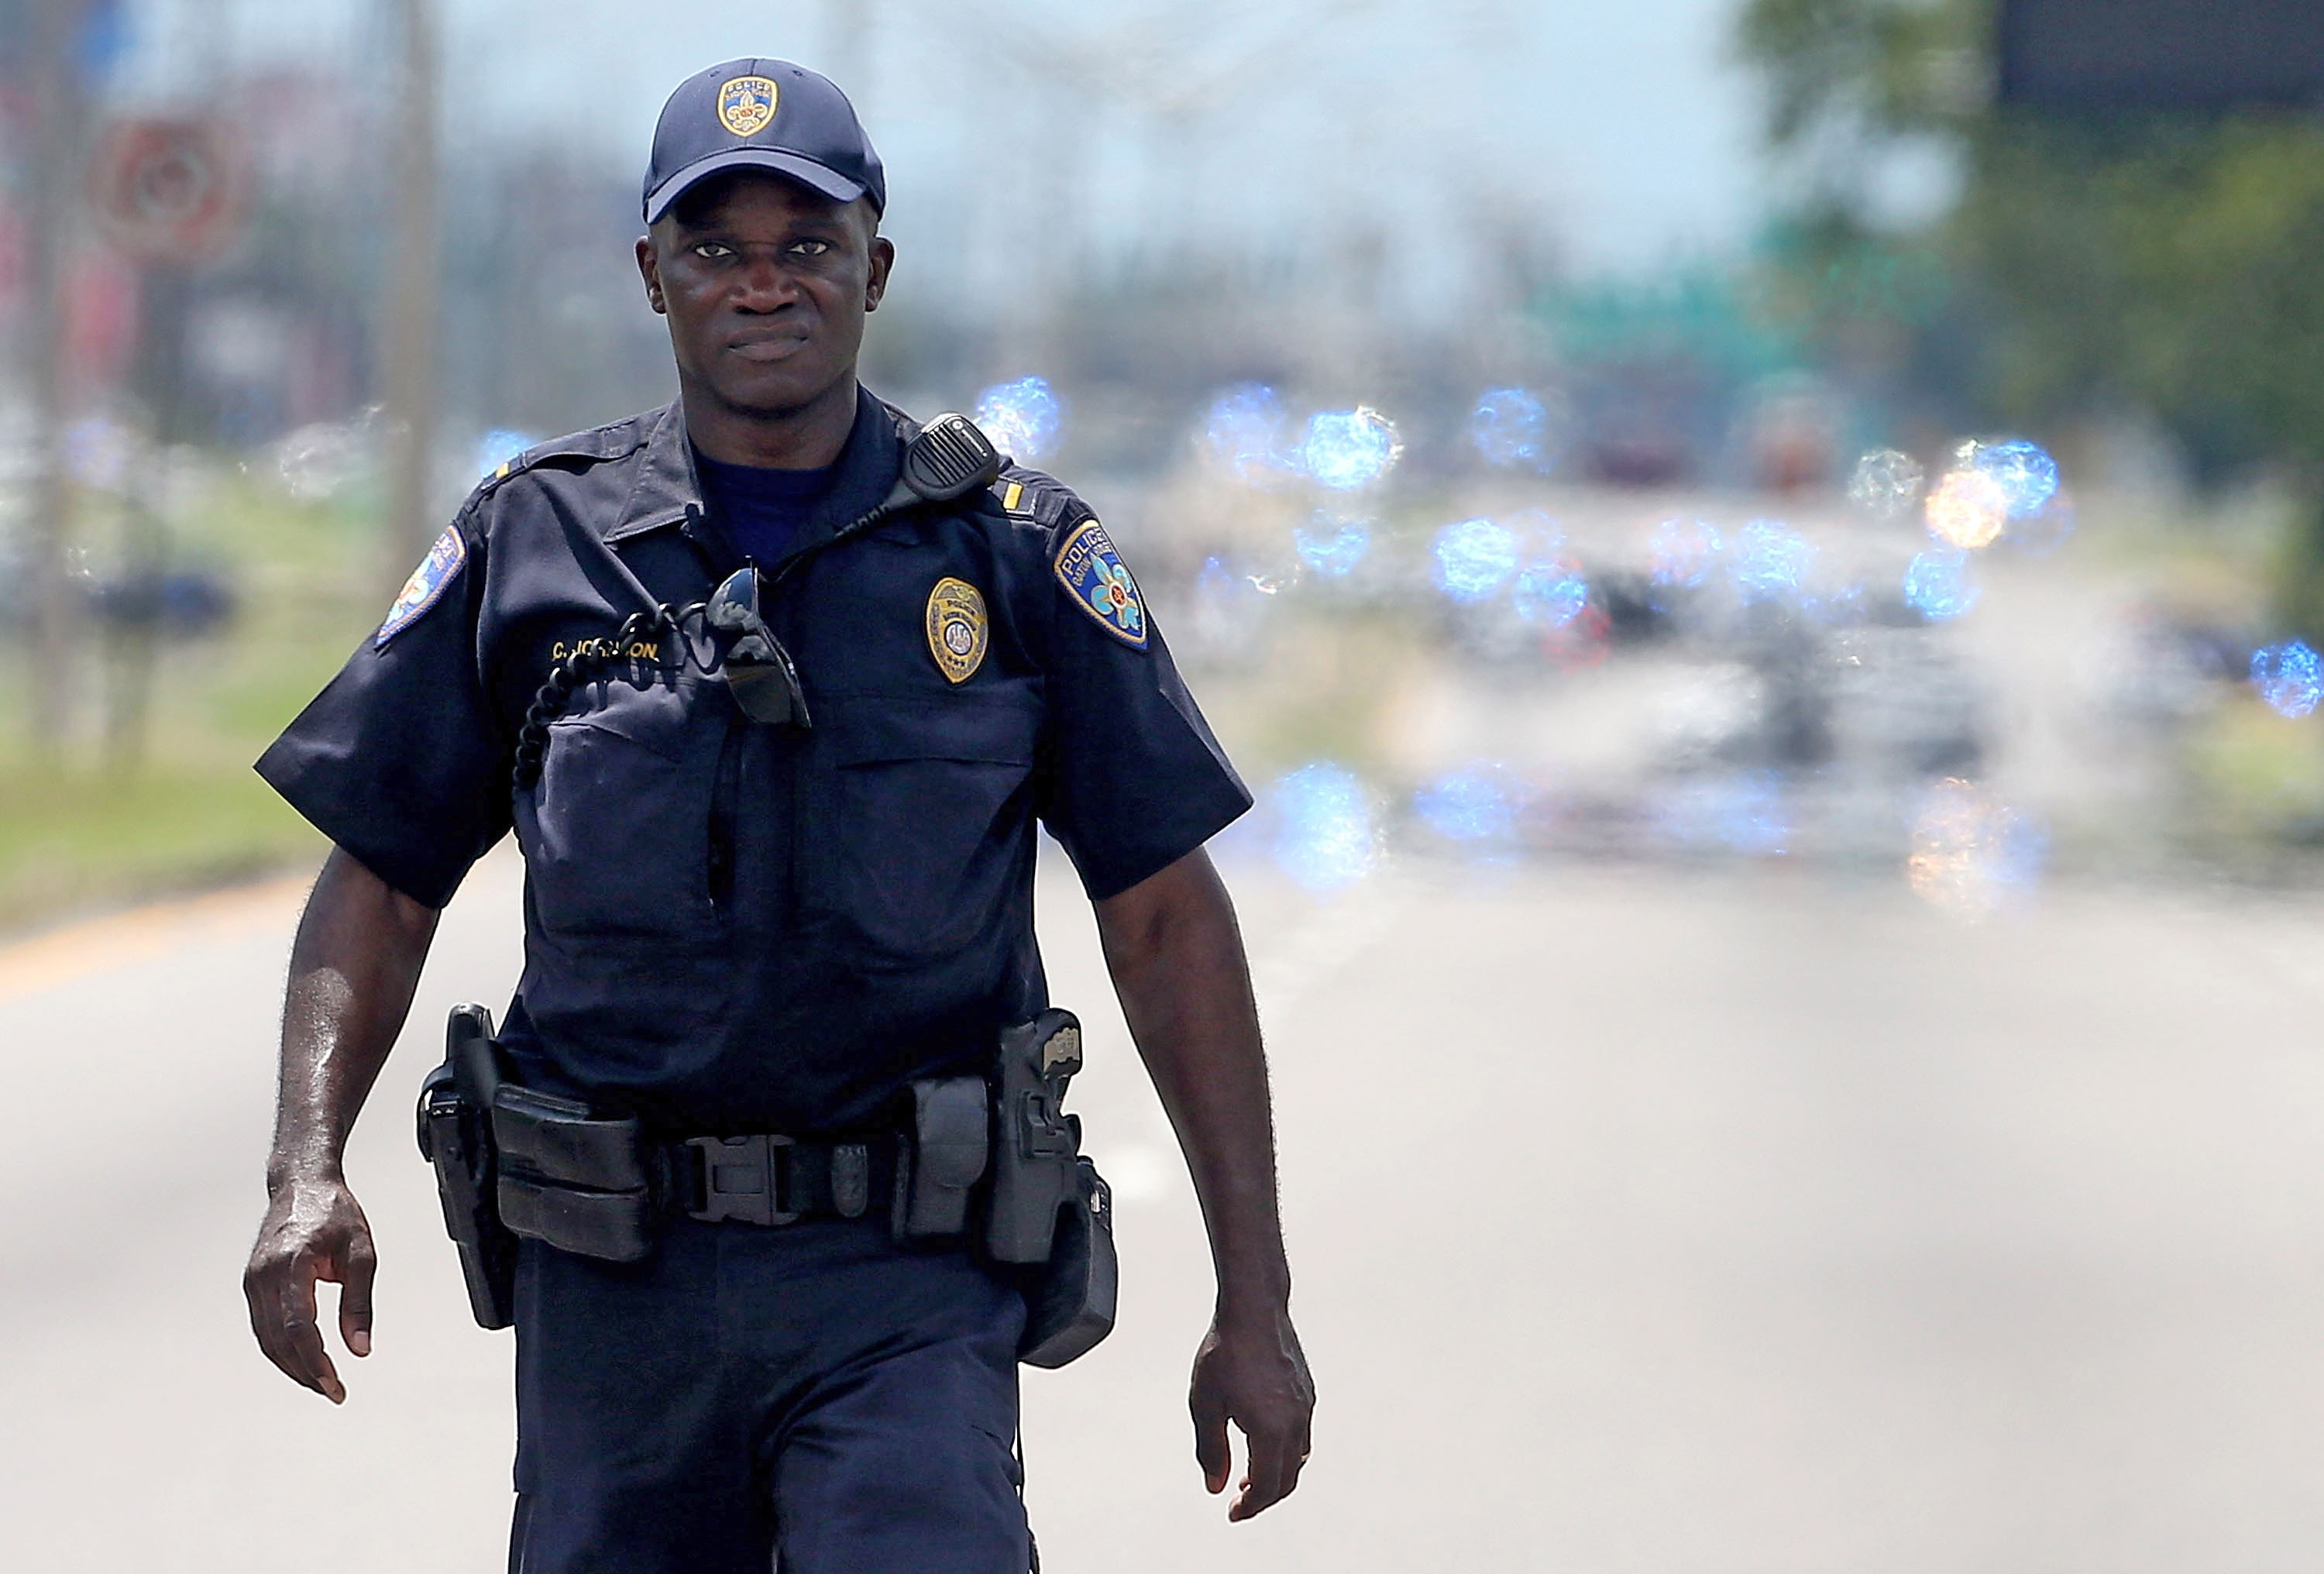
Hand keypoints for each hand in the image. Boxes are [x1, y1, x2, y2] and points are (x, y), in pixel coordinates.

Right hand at [243, 1173, 376, 1403]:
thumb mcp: (361, 1253)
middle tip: (334, 1392)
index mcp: (293, 1263)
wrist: (302, 1184)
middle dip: (305, 1372)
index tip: (336, 1386)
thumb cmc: (335, 1214)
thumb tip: (360, 1350)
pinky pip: (264, 1327)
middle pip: (280, 1340)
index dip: (316, 1362)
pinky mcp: (252, 1284)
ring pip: (267, 1339)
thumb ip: (360, 1303)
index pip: (300, 1327)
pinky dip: (282, 1349)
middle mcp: (264, 1275)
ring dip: (292, 1367)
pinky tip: (303, 1361)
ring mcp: (253, 1280)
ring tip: (321, 1384)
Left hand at [1189, 1305, 1313, 1520]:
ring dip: (1275, 1474)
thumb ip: (1210, 1449)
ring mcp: (1306, 1405)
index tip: (1232, 1513)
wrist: (1254, 1307)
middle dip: (1263, 1497)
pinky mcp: (1307, 1390)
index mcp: (1272, 1430)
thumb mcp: (1205, 1403)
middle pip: (1287, 1479)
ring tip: (1248, 1475)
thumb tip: (1216, 1486)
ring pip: (1298, 1458)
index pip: (1266, 1487)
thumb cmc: (1225, 1351)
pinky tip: (1263, 1440)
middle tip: (1239, 1502)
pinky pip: (1302, 1434)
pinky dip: (1285, 1451)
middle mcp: (1296, 1422)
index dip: (1250, 1507)